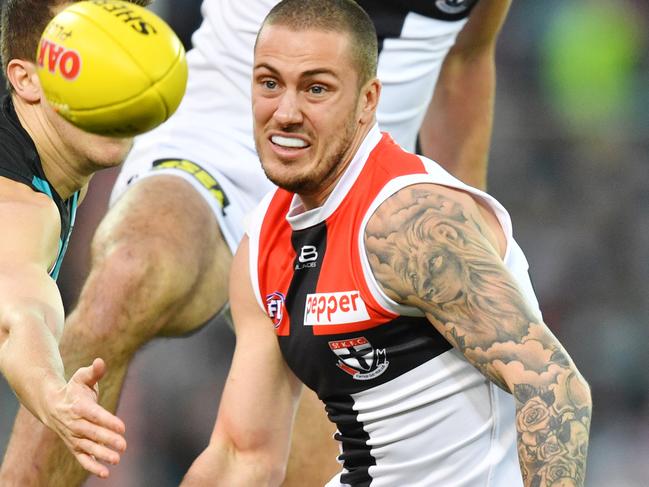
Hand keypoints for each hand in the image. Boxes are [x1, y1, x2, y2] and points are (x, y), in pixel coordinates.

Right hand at [44, 358, 126, 477]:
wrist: (51, 405)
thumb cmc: (73, 389)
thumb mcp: (81, 377)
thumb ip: (94, 371)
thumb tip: (100, 362)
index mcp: (79, 406)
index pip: (95, 415)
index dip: (108, 421)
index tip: (122, 427)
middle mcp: (75, 423)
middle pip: (92, 433)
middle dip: (107, 439)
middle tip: (123, 445)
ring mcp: (73, 436)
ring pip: (88, 447)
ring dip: (102, 454)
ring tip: (117, 459)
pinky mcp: (74, 446)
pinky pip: (82, 458)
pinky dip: (92, 466)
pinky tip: (105, 473)